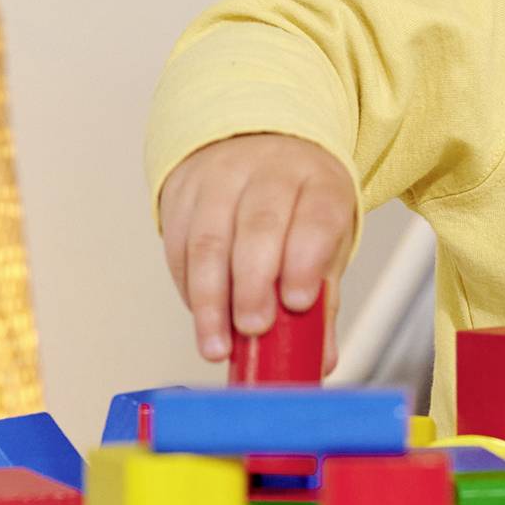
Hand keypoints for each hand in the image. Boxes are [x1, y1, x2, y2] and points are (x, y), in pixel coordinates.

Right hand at [156, 133, 358, 364]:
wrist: (255, 145)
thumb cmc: (296, 205)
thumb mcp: (325, 239)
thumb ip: (323, 299)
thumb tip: (319, 358)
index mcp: (318, 182)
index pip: (316, 216)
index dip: (305, 260)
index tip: (297, 301)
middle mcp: (271, 172)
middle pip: (259, 227)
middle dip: (253, 285)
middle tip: (254, 327)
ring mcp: (222, 178)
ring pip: (209, 239)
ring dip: (211, 299)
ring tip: (218, 343)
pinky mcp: (182, 194)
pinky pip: (179, 245)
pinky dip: (189, 289)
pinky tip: (202, 316)